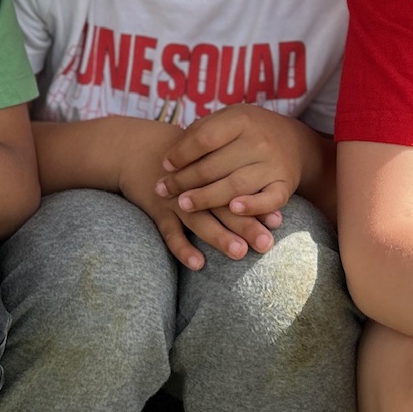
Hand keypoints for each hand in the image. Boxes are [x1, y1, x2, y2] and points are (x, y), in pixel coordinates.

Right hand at [113, 120, 272, 269]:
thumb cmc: (179, 157)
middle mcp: (195, 186)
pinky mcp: (158, 209)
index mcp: (210, 171)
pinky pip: (170, 232)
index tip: (277, 222)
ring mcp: (175, 198)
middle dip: (246, 225)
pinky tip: (198, 263)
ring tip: (239, 252)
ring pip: (199, 220)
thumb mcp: (202, 154)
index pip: (238, 189)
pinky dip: (182, 248)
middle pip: (224, 206)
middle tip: (266, 243)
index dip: (257, 206)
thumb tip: (268, 195)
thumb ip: (231, 169)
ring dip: (219, 236)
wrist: (135, 147)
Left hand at [156, 104, 315, 231]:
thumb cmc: (248, 132)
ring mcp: (274, 164)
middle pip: (215, 165)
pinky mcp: (286, 185)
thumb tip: (169, 160)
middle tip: (163, 191)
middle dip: (184, 181)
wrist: (295, 142)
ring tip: (183, 205)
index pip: (204, 138)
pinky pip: (270, 199)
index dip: (181, 154)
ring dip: (206, 198)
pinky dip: (253, 206)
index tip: (164, 166)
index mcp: (241, 120)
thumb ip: (200, 133)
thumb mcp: (227, 120)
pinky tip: (233, 210)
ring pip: (236, 185)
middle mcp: (259, 141)